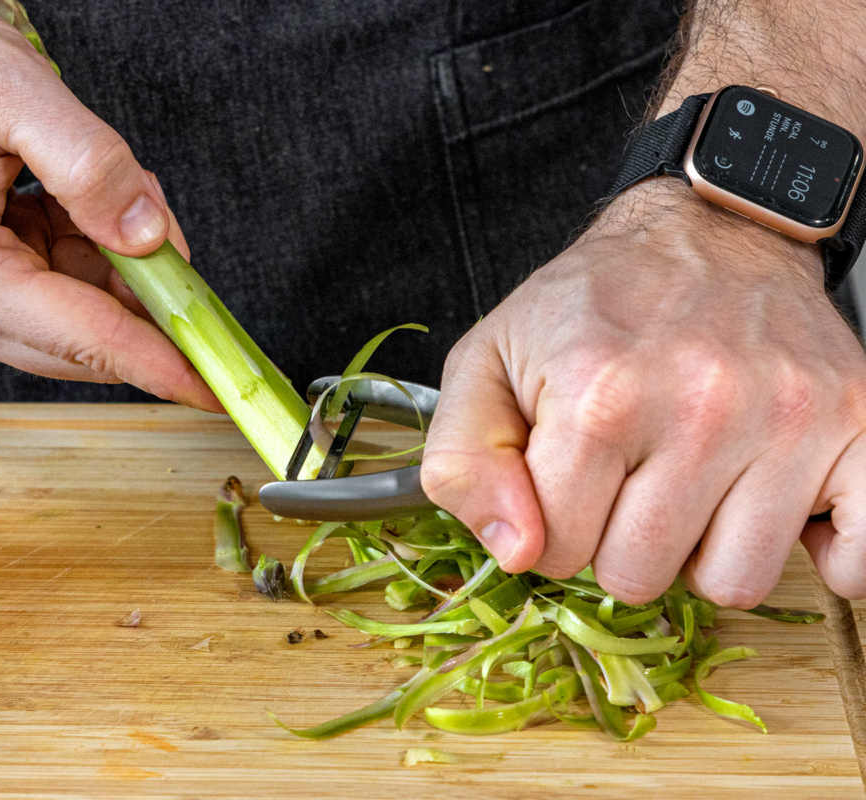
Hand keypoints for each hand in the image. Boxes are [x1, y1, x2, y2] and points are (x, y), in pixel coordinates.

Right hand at [0, 0, 219, 409]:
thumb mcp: (8, 91)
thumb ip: (92, 166)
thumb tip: (153, 237)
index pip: (85, 339)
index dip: (162, 362)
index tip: (219, 389)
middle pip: (86, 339)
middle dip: (147, 295)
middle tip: (177, 241)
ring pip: (77, 315)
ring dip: (117, 264)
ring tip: (108, 186)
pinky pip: (55, 289)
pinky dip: (89, 252)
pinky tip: (83, 200)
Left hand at [423, 181, 865, 604]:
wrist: (709, 231)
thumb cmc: (595, 304)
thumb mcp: (488, 361)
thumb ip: (463, 462)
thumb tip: (516, 551)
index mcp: (598, 394)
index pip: (556, 550)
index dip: (551, 526)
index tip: (568, 479)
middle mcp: (699, 405)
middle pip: (640, 576)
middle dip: (619, 542)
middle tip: (630, 478)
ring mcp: (788, 416)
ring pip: (733, 581)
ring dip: (705, 550)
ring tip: (694, 483)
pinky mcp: (858, 420)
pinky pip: (858, 559)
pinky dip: (826, 555)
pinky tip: (779, 509)